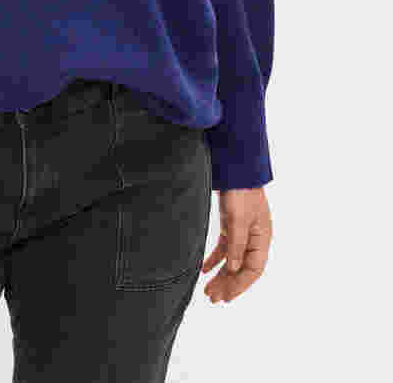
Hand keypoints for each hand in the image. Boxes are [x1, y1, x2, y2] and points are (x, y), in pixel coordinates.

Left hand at [200, 187, 272, 302]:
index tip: (225, 297)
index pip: (253, 270)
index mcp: (262, 239)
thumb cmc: (240, 192)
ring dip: (220, 275)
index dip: (240, 285)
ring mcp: (242, 232)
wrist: (235, 168)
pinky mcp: (231, 225)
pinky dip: (214, 259)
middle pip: (242, 268)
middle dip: (228, 284)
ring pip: (232, 260)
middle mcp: (254, 238)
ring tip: (207, 290)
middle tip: (212, 298)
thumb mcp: (238, 219)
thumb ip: (236, 245)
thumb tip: (233, 269)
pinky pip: (224, 248)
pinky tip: (204, 269)